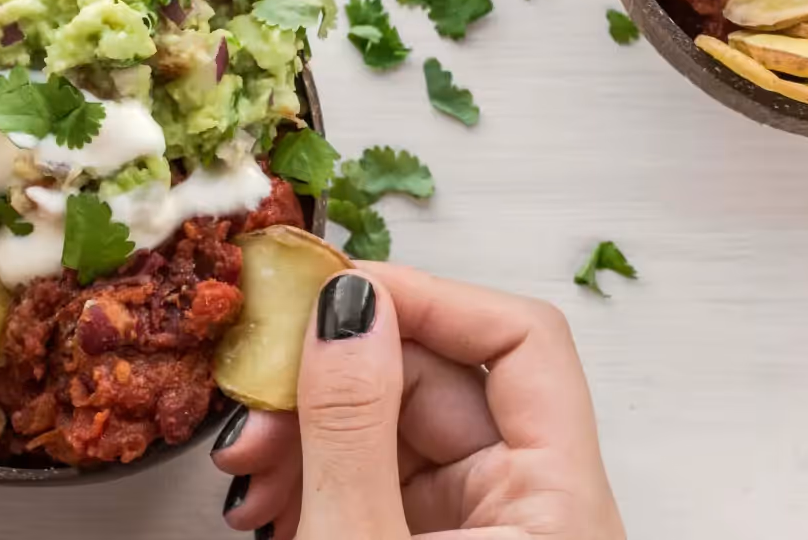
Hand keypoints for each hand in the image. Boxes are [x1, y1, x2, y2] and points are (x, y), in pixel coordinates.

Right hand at [212, 262, 625, 538]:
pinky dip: (316, 481)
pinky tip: (266, 501)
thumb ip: (351, 431)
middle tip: (260, 388)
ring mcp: (484, 534)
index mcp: (560, 505)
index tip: (337, 292)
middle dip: (334, 379)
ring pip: (395, 432)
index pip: (524, 339)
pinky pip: (376, 484)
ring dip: (309, 435)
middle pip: (441, 382)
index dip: (429, 298)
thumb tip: (345, 312)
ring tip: (247, 465)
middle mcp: (534, 510)